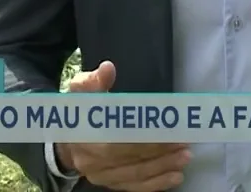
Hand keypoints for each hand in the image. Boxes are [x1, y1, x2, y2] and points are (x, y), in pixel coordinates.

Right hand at [56, 61, 190, 190]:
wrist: (66, 140)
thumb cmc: (80, 111)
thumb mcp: (81, 91)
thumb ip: (94, 80)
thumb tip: (108, 69)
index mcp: (84, 135)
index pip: (117, 141)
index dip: (145, 138)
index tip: (170, 130)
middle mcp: (90, 160)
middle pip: (128, 160)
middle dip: (159, 153)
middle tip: (184, 145)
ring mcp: (99, 175)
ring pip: (134, 175)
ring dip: (161, 168)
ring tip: (184, 158)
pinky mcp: (108, 184)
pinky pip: (133, 187)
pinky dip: (155, 184)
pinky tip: (175, 177)